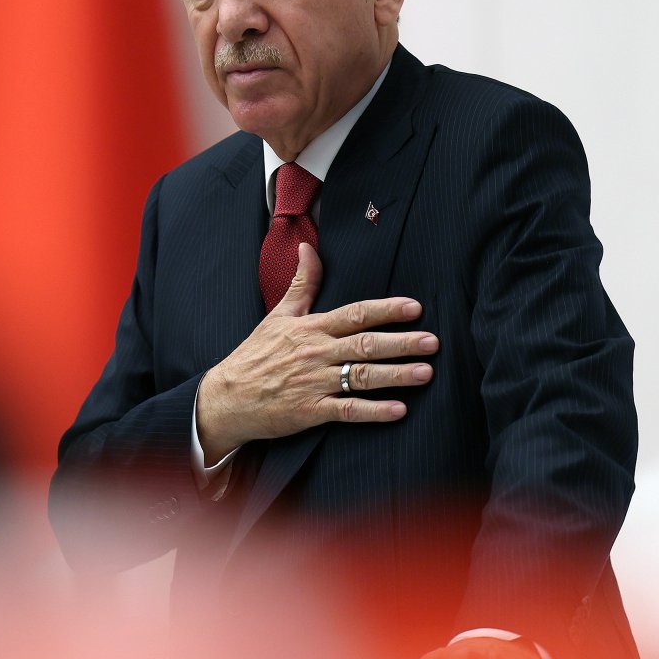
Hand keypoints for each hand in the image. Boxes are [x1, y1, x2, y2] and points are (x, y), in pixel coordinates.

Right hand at [195, 243, 436, 456]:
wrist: (227, 397)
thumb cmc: (255, 355)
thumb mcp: (278, 315)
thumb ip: (303, 283)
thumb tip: (309, 248)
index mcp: (310, 328)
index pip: (354, 314)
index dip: (385, 310)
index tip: (413, 307)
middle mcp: (315, 353)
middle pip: (364, 345)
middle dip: (401, 343)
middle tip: (432, 341)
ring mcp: (314, 383)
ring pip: (361, 377)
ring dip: (395, 375)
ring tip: (425, 373)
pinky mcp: (310, 411)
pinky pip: (348, 411)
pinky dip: (374, 411)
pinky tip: (399, 410)